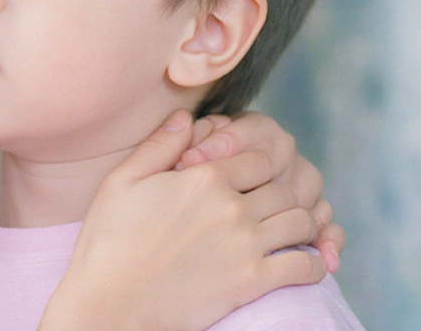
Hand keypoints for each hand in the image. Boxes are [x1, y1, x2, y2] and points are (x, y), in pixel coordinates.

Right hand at [39, 111, 325, 330]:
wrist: (112, 303)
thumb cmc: (109, 242)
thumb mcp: (121, 182)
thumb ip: (159, 145)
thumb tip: (186, 117)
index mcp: (204, 177)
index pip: (260, 157)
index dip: (260, 165)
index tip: (253, 179)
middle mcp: (231, 206)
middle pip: (285, 188)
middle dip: (284, 193)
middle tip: (276, 206)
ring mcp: (244, 244)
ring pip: (301, 221)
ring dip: (302, 224)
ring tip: (290, 231)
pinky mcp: (251, 281)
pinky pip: (304, 266)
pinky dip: (312, 263)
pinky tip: (302, 263)